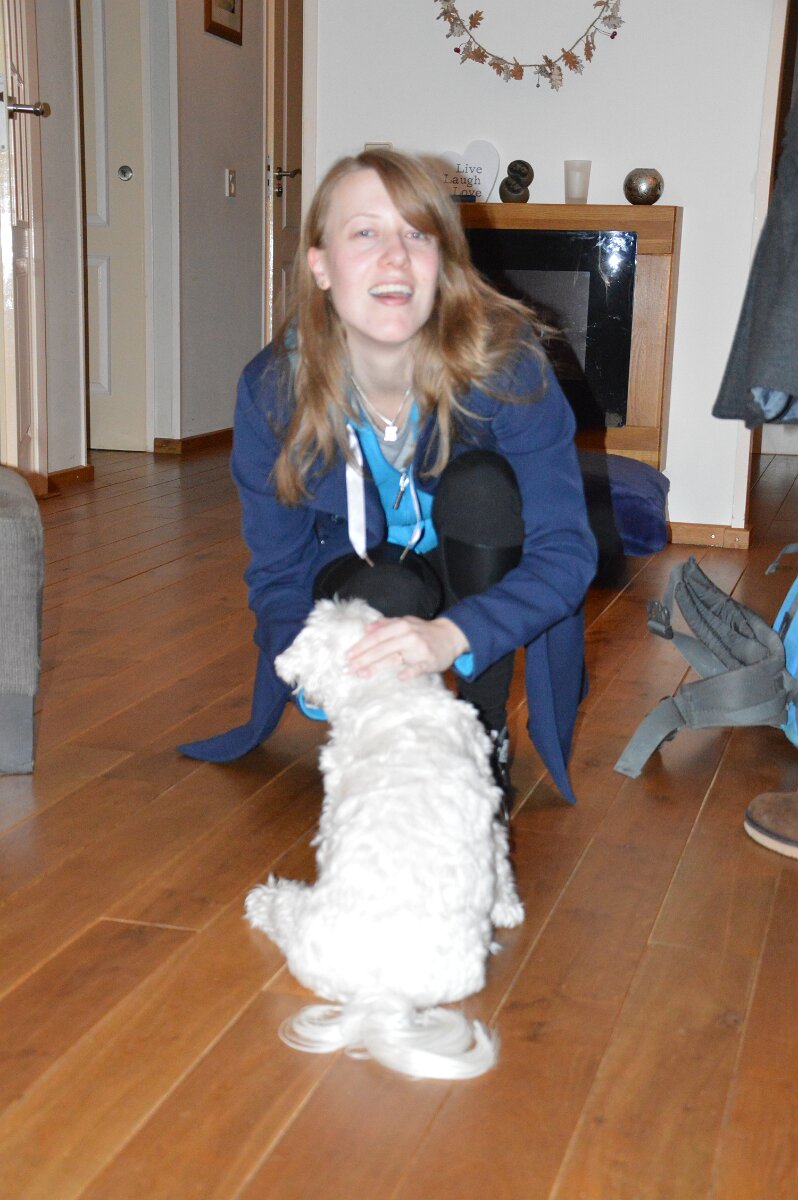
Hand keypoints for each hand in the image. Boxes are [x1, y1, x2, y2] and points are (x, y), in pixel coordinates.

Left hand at [346, 616, 469, 680]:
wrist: (451, 635)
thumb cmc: (424, 631)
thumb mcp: (406, 622)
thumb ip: (386, 624)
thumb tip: (367, 628)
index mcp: (401, 625)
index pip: (376, 637)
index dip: (361, 646)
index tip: (347, 656)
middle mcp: (408, 636)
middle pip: (381, 648)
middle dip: (362, 659)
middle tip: (348, 669)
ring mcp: (419, 649)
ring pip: (395, 658)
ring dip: (376, 666)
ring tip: (362, 674)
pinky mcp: (430, 661)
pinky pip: (418, 668)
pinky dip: (409, 672)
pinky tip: (399, 677)